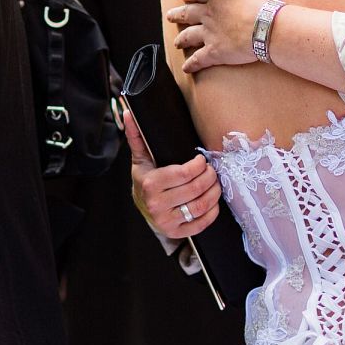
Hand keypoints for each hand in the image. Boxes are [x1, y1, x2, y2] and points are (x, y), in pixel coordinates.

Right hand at [125, 108, 220, 239]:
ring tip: (215, 183)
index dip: (199, 165)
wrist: (142, 207)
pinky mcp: (177, 233)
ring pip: (201, 206)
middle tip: (212, 170)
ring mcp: (167, 222)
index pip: (183, 174)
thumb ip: (137, 136)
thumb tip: (129, 111)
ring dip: (214, 192)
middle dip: (210, 176)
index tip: (201, 160)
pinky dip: (212, 211)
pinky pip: (202, 224)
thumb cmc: (145, 179)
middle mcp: (157, 205)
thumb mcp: (141, 158)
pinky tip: (213, 201)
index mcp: (149, 184)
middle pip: (195, 189)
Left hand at [167, 0, 273, 74]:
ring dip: (182, 39)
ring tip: (177, 42)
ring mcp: (209, 34)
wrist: (263, 25)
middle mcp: (208, 14)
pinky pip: (199, 59)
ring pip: (189, 36)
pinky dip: (192, 65)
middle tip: (170, 16)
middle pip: (188, 13)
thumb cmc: (258, 0)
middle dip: (177, 15)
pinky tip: (186, 68)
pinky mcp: (214, 52)